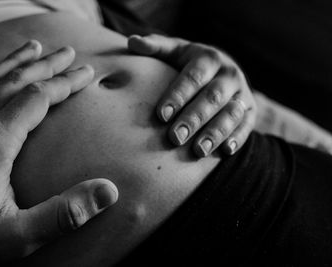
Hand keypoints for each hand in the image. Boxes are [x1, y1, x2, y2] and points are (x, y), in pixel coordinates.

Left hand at [0, 40, 117, 265]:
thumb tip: (108, 191)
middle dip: (45, 65)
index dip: (65, 83)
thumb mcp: (17, 238)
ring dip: (11, 62)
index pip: (37, 98)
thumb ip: (63, 213)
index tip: (86, 72)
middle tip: (68, 51)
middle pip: (14, 82)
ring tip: (33, 46)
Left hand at [128, 34, 256, 156]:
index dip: (178, 96)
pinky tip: (224, 152)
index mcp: (209, 58)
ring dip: (215, 133)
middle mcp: (229, 74)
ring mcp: (242, 93)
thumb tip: (133, 42)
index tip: (161, 115)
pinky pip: (247, 126)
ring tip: (198, 151)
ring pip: (231, 114)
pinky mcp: (250, 111)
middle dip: (194, 119)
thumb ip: (155, 47)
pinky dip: (237, 139)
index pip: (193, 77)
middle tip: (175, 138)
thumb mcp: (175, 51)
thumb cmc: (189, 64)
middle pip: (212, 98)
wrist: (222, 70)